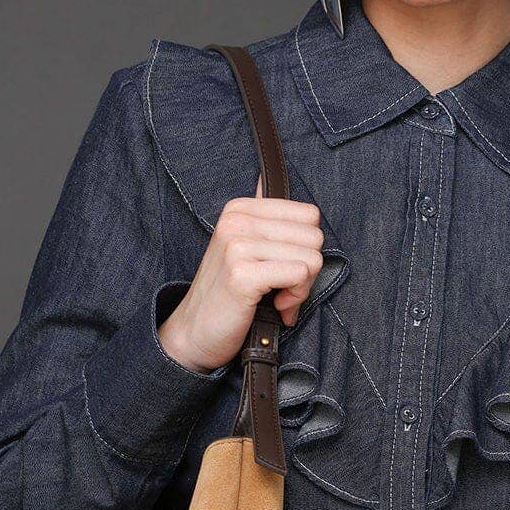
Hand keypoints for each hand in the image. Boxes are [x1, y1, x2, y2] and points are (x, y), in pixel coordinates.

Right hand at [159, 176, 322, 372]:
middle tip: (283, 287)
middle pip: (314, 236)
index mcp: (240, 209)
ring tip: (277, 298)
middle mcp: (237, 221)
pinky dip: (295, 298)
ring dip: (302, 288)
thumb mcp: (242, 247)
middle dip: (308, 269)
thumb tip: (263, 177)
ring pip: (312, 258)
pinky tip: (276, 307)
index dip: (305, 247)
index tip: (283, 268)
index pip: (309, 215)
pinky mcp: (243, 274)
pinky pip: (299, 275)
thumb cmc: (227, 294)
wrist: (195, 332)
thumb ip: (261, 218)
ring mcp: (238, 245)